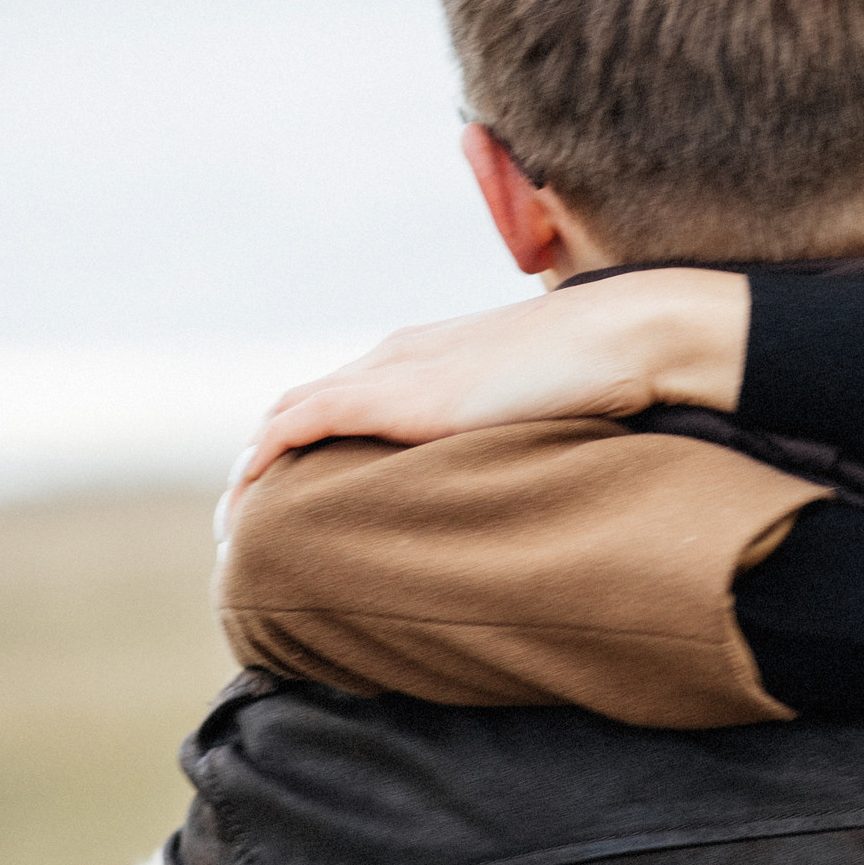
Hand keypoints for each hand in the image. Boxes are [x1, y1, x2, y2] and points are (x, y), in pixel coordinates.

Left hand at [219, 269, 748, 525]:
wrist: (624, 338)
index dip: (311, 440)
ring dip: (253, 467)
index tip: (299, 492)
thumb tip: (529, 473)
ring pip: (288, 411)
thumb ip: (513, 429)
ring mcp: (395, 372)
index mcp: (432, 353)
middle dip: (267, 457)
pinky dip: (266, 458)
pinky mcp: (397, 397)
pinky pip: (300, 423)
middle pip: (303, 399)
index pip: (348, 391)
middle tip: (253, 519)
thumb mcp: (541, 404)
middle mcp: (400, 356)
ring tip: (239, 526)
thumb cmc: (606, 373)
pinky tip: (252, 500)